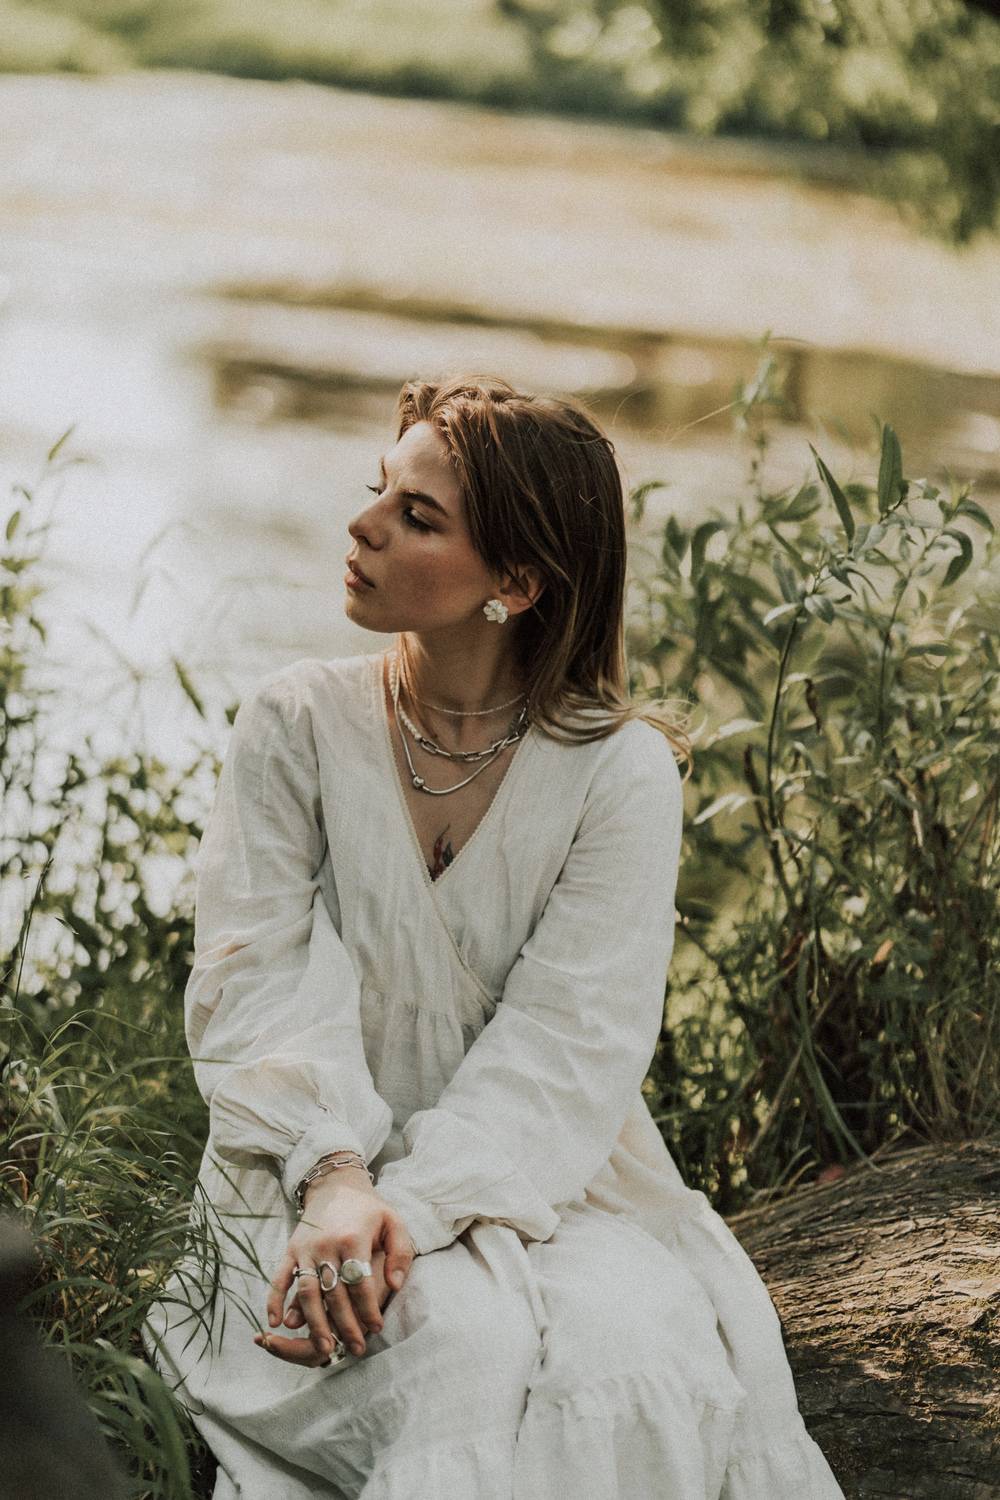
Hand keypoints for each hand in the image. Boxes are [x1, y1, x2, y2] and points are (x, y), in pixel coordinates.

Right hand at [255, 1172, 414, 1367]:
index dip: (369, 1309)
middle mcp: (326, 1245)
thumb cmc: (368, 1209)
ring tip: (324, 1348)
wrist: (335, 1184)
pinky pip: (279, 1278)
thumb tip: (395, 1286)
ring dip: (314, 1323)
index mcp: (353, 1238)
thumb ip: (400, 1253)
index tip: (377, 1328)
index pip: (361, 1283)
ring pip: (307, 1292)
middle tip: (355, 1350)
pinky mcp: (290, 1250)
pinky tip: (276, 1323)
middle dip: (345, 1325)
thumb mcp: (393, 1222)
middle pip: (334, 1294)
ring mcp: (305, 1249)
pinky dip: (274, 1300)